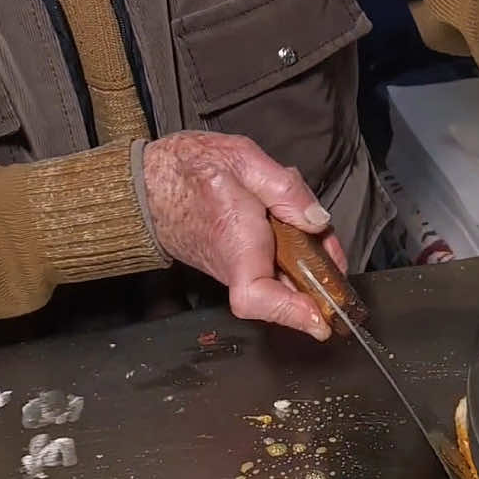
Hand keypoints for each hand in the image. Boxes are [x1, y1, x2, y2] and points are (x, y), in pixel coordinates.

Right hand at [142, 132, 345, 339]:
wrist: (147, 182)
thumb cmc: (187, 168)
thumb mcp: (242, 159)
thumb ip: (284, 188)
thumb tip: (317, 221)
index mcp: (234, 240)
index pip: (255, 296)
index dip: (290, 312)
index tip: (320, 320)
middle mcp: (234, 265)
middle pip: (284, 291)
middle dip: (319, 275)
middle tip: (332, 250)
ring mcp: (236, 268)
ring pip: (283, 277)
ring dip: (309, 258)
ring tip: (314, 229)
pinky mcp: (239, 263)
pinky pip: (274, 267)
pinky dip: (296, 250)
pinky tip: (297, 222)